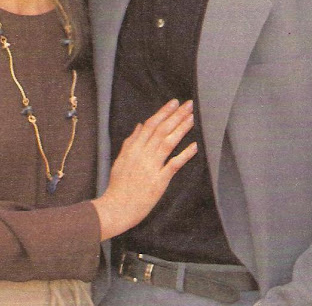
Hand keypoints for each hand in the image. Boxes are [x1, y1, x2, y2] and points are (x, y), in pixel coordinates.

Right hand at [92, 99, 196, 240]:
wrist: (116, 208)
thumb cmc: (118, 186)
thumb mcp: (120, 160)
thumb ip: (131, 142)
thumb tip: (140, 125)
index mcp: (133, 148)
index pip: (150, 125)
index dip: (163, 112)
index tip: (174, 102)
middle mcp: (143, 154)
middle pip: (161, 130)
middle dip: (176, 116)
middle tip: (188, 104)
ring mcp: (151, 167)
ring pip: (168, 143)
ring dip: (181, 129)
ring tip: (192, 118)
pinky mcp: (159, 181)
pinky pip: (174, 165)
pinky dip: (184, 154)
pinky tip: (194, 146)